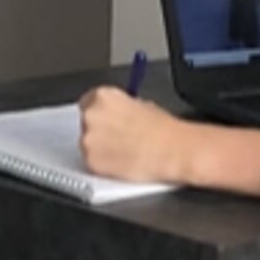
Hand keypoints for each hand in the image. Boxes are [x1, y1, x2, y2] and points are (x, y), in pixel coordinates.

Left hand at [78, 86, 193, 184]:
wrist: (173, 150)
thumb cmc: (164, 129)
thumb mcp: (143, 104)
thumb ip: (122, 106)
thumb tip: (117, 112)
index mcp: (103, 96)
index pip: (88, 101)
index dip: (101, 112)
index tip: (107, 119)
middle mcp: (91, 115)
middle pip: (85, 122)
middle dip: (99, 129)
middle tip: (119, 136)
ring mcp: (88, 140)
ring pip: (87, 143)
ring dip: (100, 147)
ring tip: (124, 150)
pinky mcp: (91, 162)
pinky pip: (92, 162)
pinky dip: (103, 164)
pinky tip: (122, 161)